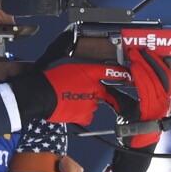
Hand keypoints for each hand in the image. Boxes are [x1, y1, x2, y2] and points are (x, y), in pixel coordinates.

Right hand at [6, 55, 131, 126]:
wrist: (40, 94)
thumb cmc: (50, 78)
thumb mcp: (65, 62)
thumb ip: (77, 64)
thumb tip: (76, 55)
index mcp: (89, 71)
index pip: (111, 72)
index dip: (123, 75)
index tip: (130, 77)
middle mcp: (94, 87)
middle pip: (102, 92)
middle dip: (93, 92)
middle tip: (77, 91)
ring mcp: (90, 102)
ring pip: (93, 104)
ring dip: (85, 103)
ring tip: (69, 98)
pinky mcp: (84, 115)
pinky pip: (87, 116)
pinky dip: (80, 114)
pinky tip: (70, 107)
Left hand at [104, 49, 170, 149]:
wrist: (133, 148)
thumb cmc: (133, 130)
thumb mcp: (126, 106)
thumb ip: (121, 94)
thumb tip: (110, 82)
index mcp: (163, 100)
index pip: (167, 76)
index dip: (159, 62)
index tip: (150, 51)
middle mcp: (165, 102)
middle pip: (164, 74)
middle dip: (152, 59)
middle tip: (140, 49)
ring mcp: (160, 107)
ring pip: (156, 79)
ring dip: (145, 64)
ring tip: (135, 55)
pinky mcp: (152, 110)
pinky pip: (147, 89)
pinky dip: (140, 76)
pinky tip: (134, 68)